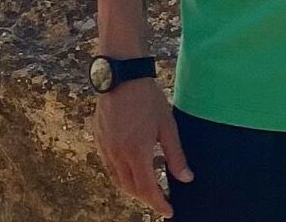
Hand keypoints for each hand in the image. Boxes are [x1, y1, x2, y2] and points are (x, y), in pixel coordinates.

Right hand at [93, 77, 191, 216]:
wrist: (121, 77)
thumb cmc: (148, 98)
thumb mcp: (168, 125)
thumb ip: (176, 155)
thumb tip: (186, 178)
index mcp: (137, 151)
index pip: (147, 188)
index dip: (158, 202)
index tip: (169, 211)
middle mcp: (118, 154)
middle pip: (131, 188)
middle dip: (146, 198)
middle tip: (160, 200)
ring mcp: (105, 148)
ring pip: (118, 180)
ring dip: (133, 188)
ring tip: (148, 189)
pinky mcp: (99, 140)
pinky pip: (109, 167)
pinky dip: (121, 175)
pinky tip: (131, 171)